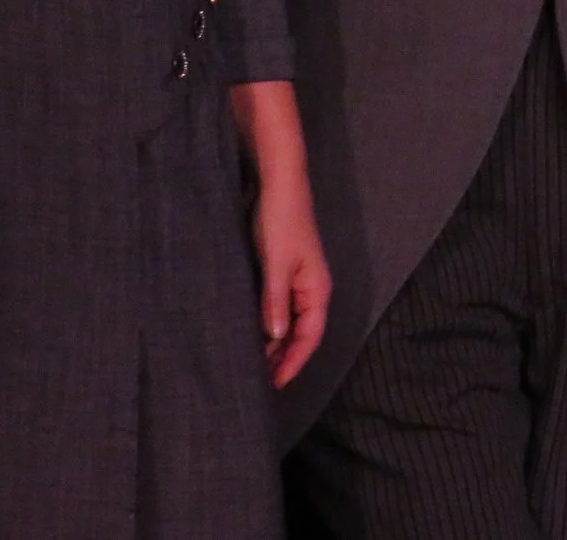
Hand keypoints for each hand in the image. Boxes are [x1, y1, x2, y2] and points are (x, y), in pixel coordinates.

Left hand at [250, 167, 329, 386]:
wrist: (278, 181)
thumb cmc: (280, 220)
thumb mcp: (276, 263)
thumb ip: (274, 301)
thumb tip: (275, 339)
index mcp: (316, 289)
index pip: (309, 337)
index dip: (293, 362)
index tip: (274, 385)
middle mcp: (310, 288)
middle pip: (300, 332)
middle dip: (282, 357)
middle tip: (257, 380)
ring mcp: (296, 278)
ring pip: (287, 320)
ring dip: (273, 341)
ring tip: (250, 361)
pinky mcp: (282, 269)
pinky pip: (277, 305)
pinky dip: (266, 322)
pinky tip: (250, 330)